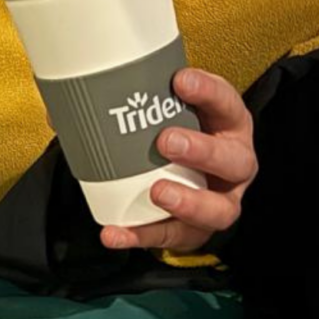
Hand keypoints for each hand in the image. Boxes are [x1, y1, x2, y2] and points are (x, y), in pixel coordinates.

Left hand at [100, 67, 256, 253]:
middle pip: (234, 161)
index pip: (227, 103)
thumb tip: (84, 90)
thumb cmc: (180, 129)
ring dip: (188, 202)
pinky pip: (172, 238)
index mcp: (230, 125)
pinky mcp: (195, 230)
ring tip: (157, 192)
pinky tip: (114, 232)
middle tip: (166, 141)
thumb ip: (145, 94)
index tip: (180, 80)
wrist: (187, 170)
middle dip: (202, 151)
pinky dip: (142, 235)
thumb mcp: (174, 106)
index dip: (208, 91)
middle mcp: (234, 164)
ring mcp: (220, 201)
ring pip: (218, 210)